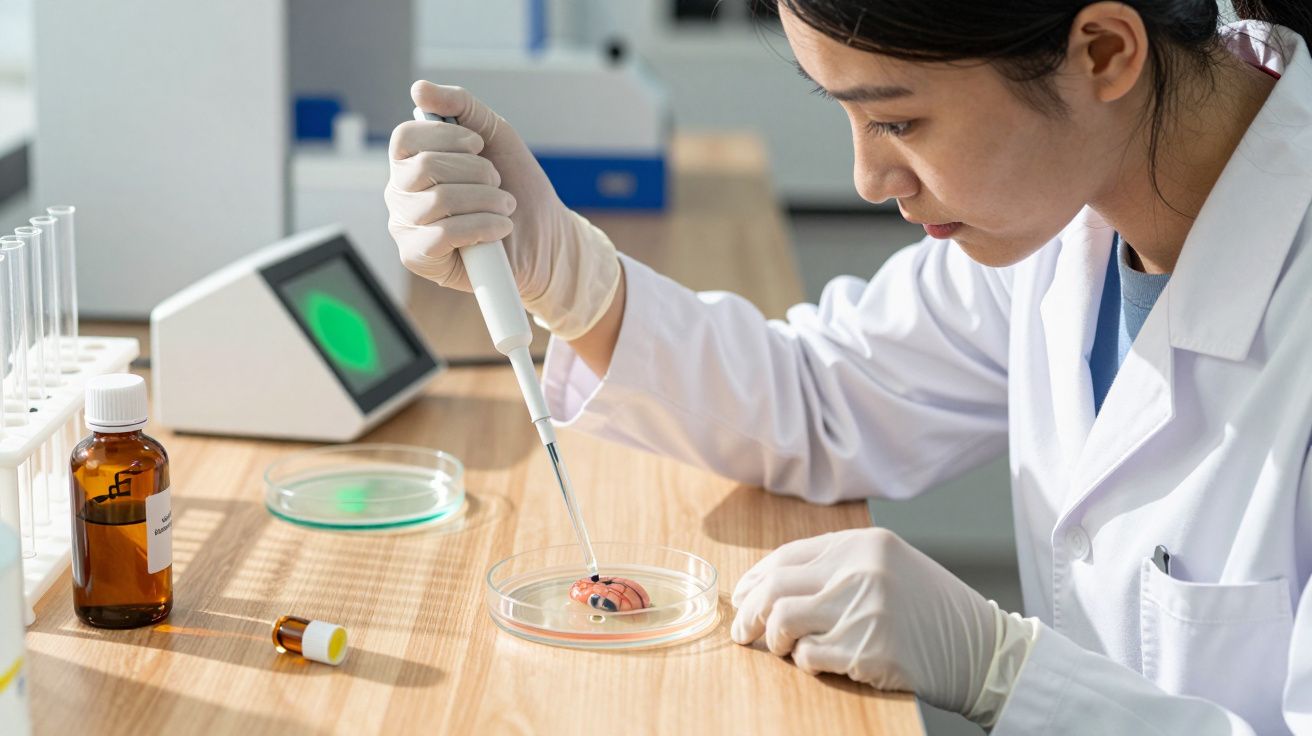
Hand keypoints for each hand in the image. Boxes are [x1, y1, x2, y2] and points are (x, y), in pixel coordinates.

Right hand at [385, 81, 621, 339]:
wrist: (545, 235)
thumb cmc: (515, 185)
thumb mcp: (495, 135)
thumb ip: (460, 106)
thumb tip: (418, 88)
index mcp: (411, 162)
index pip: (406, 138)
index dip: (446, 136)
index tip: (479, 145)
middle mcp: (401, 193)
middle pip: (424, 167)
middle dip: (476, 171)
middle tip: (498, 182)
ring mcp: (406, 226)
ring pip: (438, 201)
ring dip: (486, 199)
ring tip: (505, 205)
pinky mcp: (418, 257)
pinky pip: (442, 235)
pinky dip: (482, 226)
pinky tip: (500, 228)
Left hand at [731, 527, 1001, 717]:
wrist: (983, 648)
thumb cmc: (929, 609)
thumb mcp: (888, 565)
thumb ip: (836, 565)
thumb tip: (767, 584)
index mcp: (864, 542)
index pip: (786, 556)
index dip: (756, 579)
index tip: (740, 596)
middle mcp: (861, 570)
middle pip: (776, 588)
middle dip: (749, 611)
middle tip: (742, 630)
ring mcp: (864, 610)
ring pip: (784, 621)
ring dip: (775, 639)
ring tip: (783, 647)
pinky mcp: (866, 651)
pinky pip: (809, 656)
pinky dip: (805, 661)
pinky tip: (818, 659)